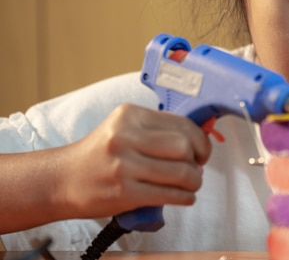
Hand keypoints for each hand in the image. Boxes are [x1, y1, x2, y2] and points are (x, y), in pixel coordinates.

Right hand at [59, 104, 211, 218]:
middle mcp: (126, 136)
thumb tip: (200, 139)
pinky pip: (170, 194)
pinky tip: (184, 196)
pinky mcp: (124, 191)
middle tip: (196, 168)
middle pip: (184, 147)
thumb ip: (158, 130)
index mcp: (130, 115)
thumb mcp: (125, 128)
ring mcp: (124, 165)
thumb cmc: (100, 154)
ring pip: (181, 172)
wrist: (63, 179)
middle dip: (198, 161)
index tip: (202, 151)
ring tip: (191, 183)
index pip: (182, 124)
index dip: (201, 140)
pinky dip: (185, 197)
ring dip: (194, 181)